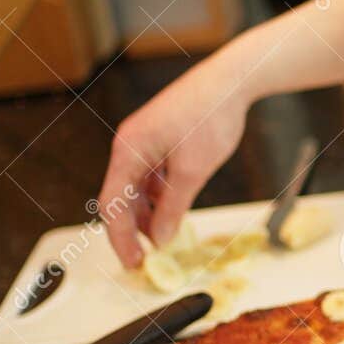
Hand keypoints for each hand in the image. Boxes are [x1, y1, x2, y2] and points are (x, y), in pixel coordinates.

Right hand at [98, 43, 253, 267]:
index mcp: (128, 150)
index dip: (120, 239)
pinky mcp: (159, 139)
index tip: (134, 263)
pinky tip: (173, 210)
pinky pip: (151, 176)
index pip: (112, 205)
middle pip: (120, 197)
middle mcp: (129, 145)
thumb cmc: (211, 116)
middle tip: (148, 257)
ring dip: (148, 214)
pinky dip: (159, 196)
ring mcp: (144, 141)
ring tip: (165, 236)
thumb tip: (159, 238)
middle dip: (133, 229)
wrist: (231, 80)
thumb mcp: (193, 170)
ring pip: (137, 188)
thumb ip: (173, 207)